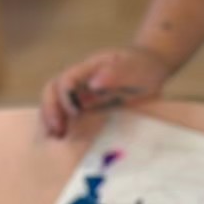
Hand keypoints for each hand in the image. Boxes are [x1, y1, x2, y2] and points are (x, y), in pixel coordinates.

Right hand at [41, 47, 169, 137]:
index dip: (65, 96)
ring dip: (52, 120)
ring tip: (55, 138)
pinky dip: (64, 125)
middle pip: (53, 91)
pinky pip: (69, 114)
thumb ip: (117, 73)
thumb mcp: (136, 66)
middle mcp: (81, 80)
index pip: (67, 79)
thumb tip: (94, 84)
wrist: (152, 67)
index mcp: (89, 67)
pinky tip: (65, 138)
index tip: (73, 113)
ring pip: (57, 103)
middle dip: (50, 110)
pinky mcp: (88, 106)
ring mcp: (82, 93)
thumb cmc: (143, 65)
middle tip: (56, 131)